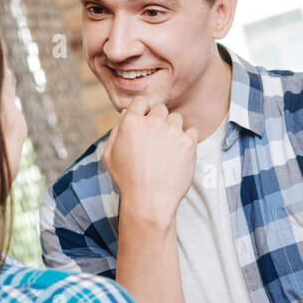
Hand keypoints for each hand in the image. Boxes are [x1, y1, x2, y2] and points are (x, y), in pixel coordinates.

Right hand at [102, 93, 199, 228]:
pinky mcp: (188, 142)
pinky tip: (179, 154)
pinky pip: (192, 131)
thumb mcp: (110, 155)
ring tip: (168, 150)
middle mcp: (152, 122)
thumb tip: (125, 116)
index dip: (144, 110)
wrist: (149, 201)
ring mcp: (172, 131)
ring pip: (176, 119)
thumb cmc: (128, 181)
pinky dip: (188, 140)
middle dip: (159, 121)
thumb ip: (117, 132)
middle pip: (160, 109)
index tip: (147, 120)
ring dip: (173, 130)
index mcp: (131, 122)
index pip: (141, 101)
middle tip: (157, 141)